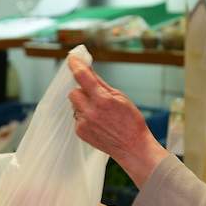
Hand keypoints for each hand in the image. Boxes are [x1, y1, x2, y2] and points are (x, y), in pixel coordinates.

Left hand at [67, 57, 168, 186]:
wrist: (133, 147)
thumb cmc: (131, 121)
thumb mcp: (120, 97)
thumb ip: (101, 83)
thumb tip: (88, 69)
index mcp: (102, 100)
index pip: (82, 76)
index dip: (75, 64)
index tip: (72, 58)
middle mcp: (90, 112)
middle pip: (74, 92)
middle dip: (82, 90)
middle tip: (94, 95)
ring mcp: (84, 123)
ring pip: (75, 105)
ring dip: (83, 104)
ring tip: (100, 113)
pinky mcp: (80, 132)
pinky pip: (77, 117)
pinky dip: (85, 116)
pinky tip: (99, 122)